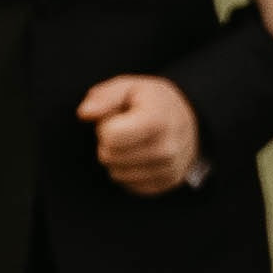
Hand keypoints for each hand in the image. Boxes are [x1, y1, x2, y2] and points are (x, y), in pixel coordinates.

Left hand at [80, 73, 203, 195]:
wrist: (188, 118)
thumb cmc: (151, 100)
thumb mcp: (128, 86)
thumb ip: (103, 97)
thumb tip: (84, 113)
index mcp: (157, 120)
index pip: (110, 137)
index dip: (105, 126)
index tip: (118, 118)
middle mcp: (167, 148)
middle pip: (109, 157)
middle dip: (108, 143)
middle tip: (125, 129)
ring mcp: (170, 169)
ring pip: (116, 174)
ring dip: (118, 159)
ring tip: (134, 141)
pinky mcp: (169, 183)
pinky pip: (129, 185)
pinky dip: (128, 172)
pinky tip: (140, 155)